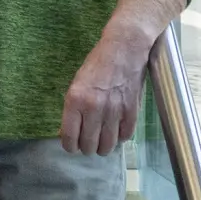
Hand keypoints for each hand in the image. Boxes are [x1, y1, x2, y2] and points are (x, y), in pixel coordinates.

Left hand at [63, 25, 150, 154]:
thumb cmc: (96, 65)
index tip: (71, 147)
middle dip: (86, 149)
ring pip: (107, 145)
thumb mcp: (76, 84)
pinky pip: (125, 137)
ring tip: (101, 143)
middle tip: (86, 145)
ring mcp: (114, 111)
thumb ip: (73, 108)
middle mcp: (94, 108)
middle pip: (89, 145)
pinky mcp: (132, 112)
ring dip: (103, 148)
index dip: (69, 146)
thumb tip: (68, 131)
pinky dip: (119, 138)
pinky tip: (116, 132)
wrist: (123, 50)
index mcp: (75, 100)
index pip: (70, 136)